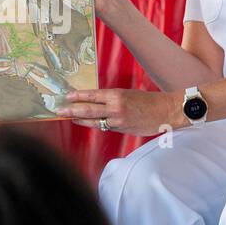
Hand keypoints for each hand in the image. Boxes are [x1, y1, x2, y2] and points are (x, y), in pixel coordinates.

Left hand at [58, 88, 178, 136]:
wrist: (166, 111)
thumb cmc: (148, 101)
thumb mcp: (128, 94)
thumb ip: (112, 99)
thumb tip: (96, 103)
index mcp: (117, 95)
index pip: (92, 95)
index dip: (78, 96)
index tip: (66, 96)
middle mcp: (115, 108)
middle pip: (88, 109)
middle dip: (72, 110)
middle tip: (59, 110)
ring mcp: (118, 121)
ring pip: (94, 121)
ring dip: (80, 120)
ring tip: (70, 118)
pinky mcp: (122, 130)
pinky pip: (105, 127)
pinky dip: (96, 125)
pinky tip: (87, 123)